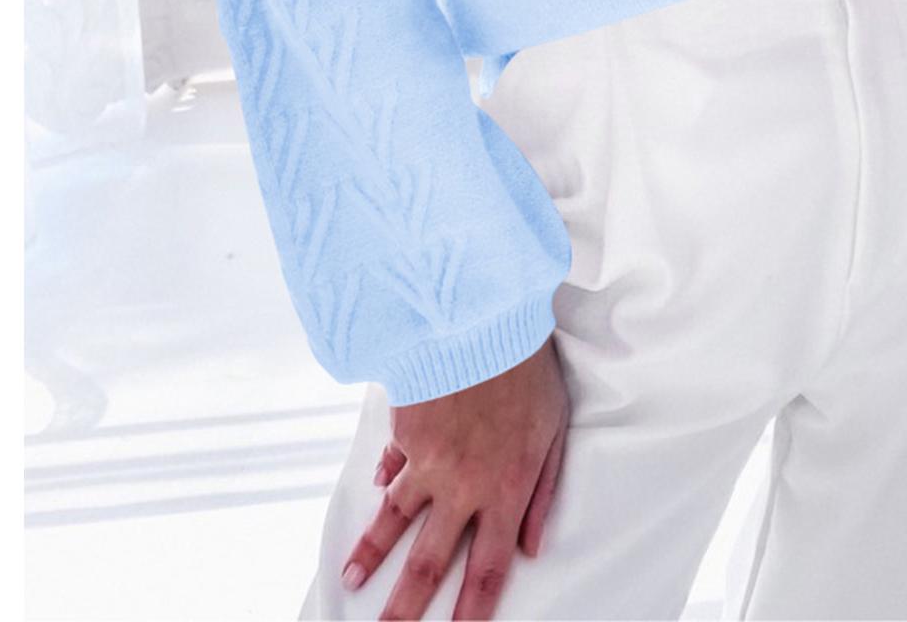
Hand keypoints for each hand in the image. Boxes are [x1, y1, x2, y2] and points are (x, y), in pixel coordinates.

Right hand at [339, 335, 570, 620]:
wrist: (482, 313)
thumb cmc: (528, 367)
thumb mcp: (555, 428)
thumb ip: (545, 491)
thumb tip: (533, 546)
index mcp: (505, 489)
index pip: (488, 569)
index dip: (472, 610)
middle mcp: (461, 485)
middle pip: (429, 561)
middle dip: (407, 605)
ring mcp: (426, 459)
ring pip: (394, 519)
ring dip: (371, 553)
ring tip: (351, 579)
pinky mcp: (404, 429)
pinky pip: (392, 461)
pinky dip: (384, 476)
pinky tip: (376, 490)